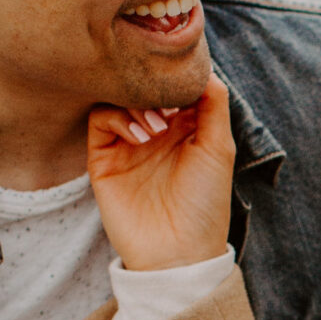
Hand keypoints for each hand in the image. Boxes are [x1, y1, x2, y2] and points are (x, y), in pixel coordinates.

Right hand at [87, 74, 236, 271]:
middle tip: (166, 98)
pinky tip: (141, 137)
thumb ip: (214, 103)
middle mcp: (156, 130)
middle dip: (154, 84)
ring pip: (119, 96)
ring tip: (157, 127)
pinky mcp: (103, 157)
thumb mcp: (219, 148)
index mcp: (186, 126)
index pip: (174, 83)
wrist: (177, 253)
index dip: (177, 74)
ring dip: (137, 102)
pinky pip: (101, 118)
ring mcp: (128, 143)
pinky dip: (118, 118)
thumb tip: (202, 66)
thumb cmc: (205, 204)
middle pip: (143, 84)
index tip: (182, 73)